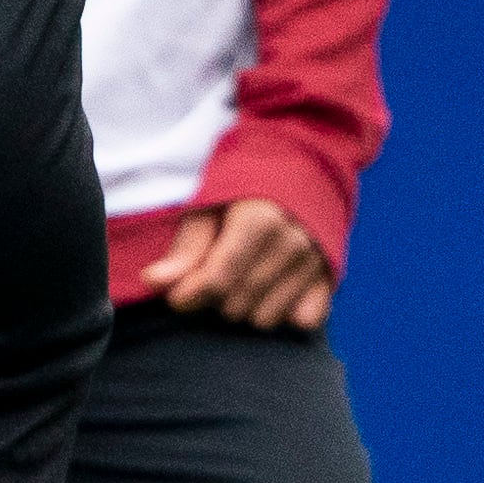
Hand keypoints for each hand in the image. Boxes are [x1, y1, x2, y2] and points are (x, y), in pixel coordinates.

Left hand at [146, 199, 334, 330]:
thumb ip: (186, 246)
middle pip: (236, 305)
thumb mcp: (211, 202)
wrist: (307, 161)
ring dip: (246, 307)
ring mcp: (316, 263)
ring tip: (242, 278)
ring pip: (265, 319)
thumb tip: (152, 282)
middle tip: (214, 272)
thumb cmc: (249, 181)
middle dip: (215, 297)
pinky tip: (272, 291)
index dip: (187, 294)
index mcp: (261, 220)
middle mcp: (293, 244)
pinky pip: (303, 321)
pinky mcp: (331, 276)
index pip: (216, 281)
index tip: (177, 292)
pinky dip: (284, 312)